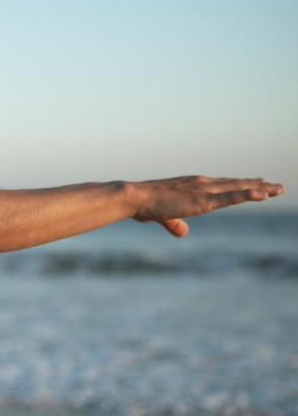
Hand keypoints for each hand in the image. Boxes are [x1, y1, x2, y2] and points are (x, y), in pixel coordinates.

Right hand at [130, 175, 284, 236]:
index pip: (222, 185)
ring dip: (261, 189)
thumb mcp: (164, 215)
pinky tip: (264, 193)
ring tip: (279, 189)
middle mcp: (202, 184)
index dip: (240, 184)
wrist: (136, 198)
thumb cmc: (145, 205)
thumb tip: (184, 232)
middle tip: (276, 186)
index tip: (256, 183)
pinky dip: (248, 194)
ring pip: (238, 188)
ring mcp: (204, 190)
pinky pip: (231, 197)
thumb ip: (176, 223)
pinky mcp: (203, 200)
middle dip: (256, 185)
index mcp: (193, 186)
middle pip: (235, 184)